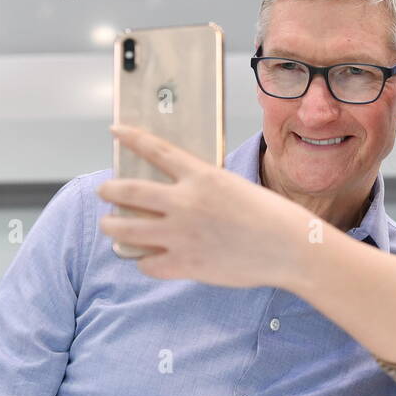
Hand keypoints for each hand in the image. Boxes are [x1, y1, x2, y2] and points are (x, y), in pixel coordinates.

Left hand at [96, 124, 311, 288]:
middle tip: (105, 191)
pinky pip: (147, 264)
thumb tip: (180, 197)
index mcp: (202, 177)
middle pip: (128, 191)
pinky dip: (143, 261)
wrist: (291, 248)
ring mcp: (181, 235)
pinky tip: (146, 259)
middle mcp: (185, 202)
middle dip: (109, 190)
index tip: (116, 131)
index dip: (132, 138)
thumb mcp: (236, 188)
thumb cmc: (274, 217)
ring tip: (110, 225)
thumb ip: (205, 189)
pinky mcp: (185, 264)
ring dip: (112, 225)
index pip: (156, 151)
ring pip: (125, 228)